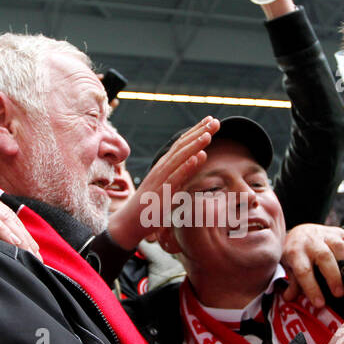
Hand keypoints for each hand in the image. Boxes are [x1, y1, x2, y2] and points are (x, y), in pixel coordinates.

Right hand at [0, 186, 41, 258]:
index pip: (5, 216)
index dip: (20, 233)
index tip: (32, 252)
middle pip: (9, 216)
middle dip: (26, 237)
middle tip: (39, 258)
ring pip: (3, 218)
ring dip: (20, 237)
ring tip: (31, 256)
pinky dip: (4, 233)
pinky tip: (15, 245)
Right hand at [110, 117, 218, 249]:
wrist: (128, 223)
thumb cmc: (151, 206)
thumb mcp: (172, 185)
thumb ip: (187, 171)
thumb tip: (202, 155)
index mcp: (164, 166)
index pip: (182, 144)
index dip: (196, 131)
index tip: (210, 120)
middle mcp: (162, 168)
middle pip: (182, 146)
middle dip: (198, 132)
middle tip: (215, 121)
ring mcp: (161, 179)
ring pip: (179, 158)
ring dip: (194, 146)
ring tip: (208, 135)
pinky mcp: (161, 193)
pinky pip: (175, 178)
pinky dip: (186, 167)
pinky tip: (197, 158)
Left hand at [281, 223, 343, 304]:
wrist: (299, 233)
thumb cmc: (295, 256)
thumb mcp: (289, 268)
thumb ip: (293, 284)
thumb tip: (289, 298)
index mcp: (295, 252)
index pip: (303, 271)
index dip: (312, 288)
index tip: (320, 304)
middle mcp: (310, 241)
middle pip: (323, 257)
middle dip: (332, 276)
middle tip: (338, 294)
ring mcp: (326, 235)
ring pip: (338, 246)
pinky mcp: (339, 232)